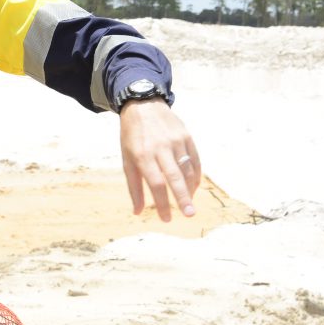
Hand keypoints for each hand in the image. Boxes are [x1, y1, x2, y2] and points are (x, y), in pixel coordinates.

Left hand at [118, 99, 200, 220]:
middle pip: (175, 177)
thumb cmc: (132, 137)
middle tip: (190, 214)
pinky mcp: (186, 135)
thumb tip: (137, 212)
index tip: (166, 219)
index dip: (162, 204)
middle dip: (183, 198)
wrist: (143, 105)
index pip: (156, 184)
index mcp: (142, 155)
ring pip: (188, 169)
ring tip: (189, 203)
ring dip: (190, 189)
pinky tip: (193, 187)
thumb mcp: (127, 159)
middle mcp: (160, 148)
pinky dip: (196, 175)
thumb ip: (133, 186)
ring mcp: (176, 140)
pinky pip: (195, 159)